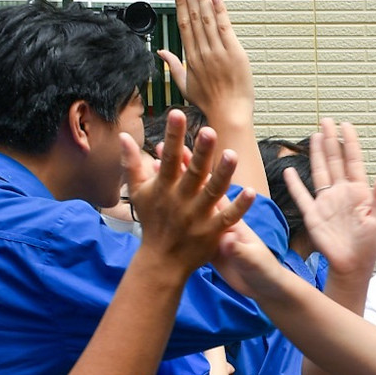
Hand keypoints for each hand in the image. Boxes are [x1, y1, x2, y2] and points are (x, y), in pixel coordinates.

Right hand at [129, 111, 251, 271]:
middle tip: (209, 130)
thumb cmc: (151, 221)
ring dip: (222, 174)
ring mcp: (198, 216)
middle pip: (193, 173)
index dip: (172, 136)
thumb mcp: (138, 193)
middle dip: (200, 152)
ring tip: (232, 154)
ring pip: (212, 193)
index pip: (168, 158)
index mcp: (163, 187)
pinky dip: (239, 206)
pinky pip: (228, 218)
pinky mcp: (212, 232)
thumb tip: (124, 136)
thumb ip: (133, 164)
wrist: (160, 261)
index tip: (177, 113)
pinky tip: (251, 192)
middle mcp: (181, 200)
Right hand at [157, 0, 252, 124]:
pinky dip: (219, 11)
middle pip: (193, 16)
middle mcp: (202, 51)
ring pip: (207, 18)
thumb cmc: (209, 102)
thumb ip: (173, 65)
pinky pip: (224, 27)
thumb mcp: (185, 85)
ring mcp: (218, 51)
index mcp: (191, 57)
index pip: (183, 24)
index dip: (179, 3)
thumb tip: (161, 52)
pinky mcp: (234, 53)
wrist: (228, 113)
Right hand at [288, 118, 375, 277]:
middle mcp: (341, 193)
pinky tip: (290, 170)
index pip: (354, 161)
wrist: (352, 265)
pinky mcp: (313, 215)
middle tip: (326, 121)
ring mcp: (326, 202)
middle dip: (331, 140)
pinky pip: (302, 196)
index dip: (350, 142)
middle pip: (334, 161)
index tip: (346, 125)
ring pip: (320, 172)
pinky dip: (295, 184)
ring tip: (315, 136)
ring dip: (316, 154)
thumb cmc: (369, 245)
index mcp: (359, 192)